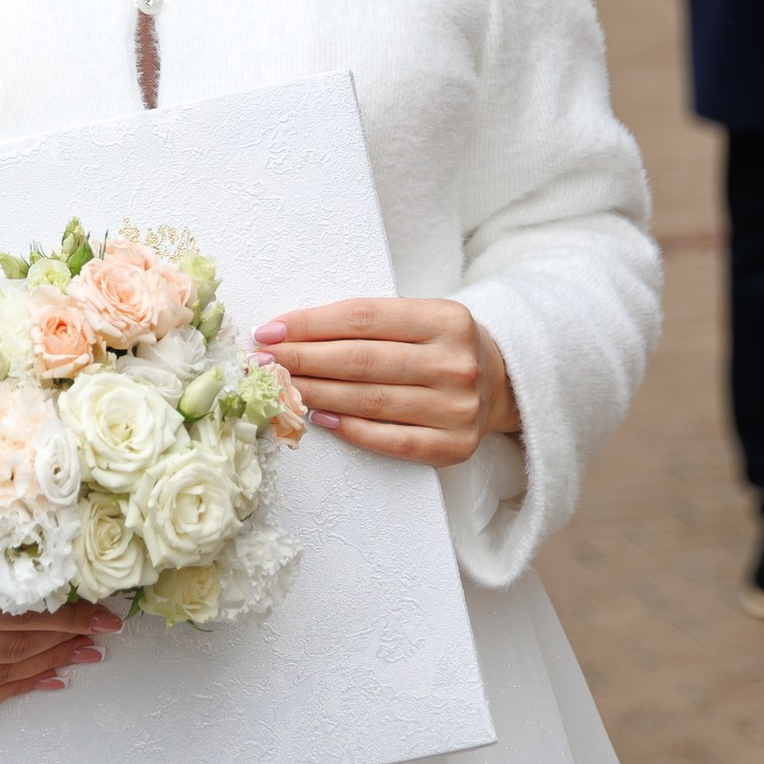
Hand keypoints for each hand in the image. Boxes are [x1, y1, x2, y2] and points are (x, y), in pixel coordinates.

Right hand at [0, 545, 112, 722]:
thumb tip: (45, 559)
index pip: (15, 607)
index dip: (65, 611)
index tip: (102, 610)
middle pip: (14, 643)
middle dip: (67, 637)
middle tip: (102, 630)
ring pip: (0, 674)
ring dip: (49, 664)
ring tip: (83, 653)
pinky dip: (16, 690)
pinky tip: (48, 679)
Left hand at [254, 298, 519, 469]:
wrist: (501, 383)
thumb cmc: (440, 344)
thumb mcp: (419, 316)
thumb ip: (369, 322)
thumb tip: (290, 333)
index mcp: (446, 318)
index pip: (363, 318)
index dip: (310, 324)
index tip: (270, 331)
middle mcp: (455, 363)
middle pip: (361, 361)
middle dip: (302, 360)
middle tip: (261, 362)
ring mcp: (458, 408)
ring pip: (370, 400)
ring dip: (315, 393)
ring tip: (280, 387)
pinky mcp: (454, 446)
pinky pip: (391, 440)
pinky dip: (350, 429)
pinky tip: (318, 417)